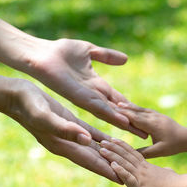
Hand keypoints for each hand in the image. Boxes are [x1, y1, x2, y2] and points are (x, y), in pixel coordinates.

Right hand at [4, 79, 120, 182]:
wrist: (16, 95)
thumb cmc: (29, 106)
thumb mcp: (47, 117)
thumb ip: (66, 130)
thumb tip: (88, 141)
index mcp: (63, 146)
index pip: (90, 162)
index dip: (106, 171)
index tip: (123, 180)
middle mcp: (68, 143)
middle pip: (95, 158)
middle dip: (112, 166)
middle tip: (131, 175)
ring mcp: (69, 134)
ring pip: (95, 147)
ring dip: (109, 154)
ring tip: (126, 161)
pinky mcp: (70, 122)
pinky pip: (91, 134)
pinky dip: (102, 139)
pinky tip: (113, 141)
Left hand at [24, 38, 147, 138]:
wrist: (41, 53)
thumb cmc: (60, 51)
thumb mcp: (89, 51)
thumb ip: (106, 56)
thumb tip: (126, 59)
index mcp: (96, 85)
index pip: (117, 100)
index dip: (130, 108)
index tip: (145, 118)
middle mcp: (93, 96)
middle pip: (115, 111)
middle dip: (130, 123)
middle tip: (146, 135)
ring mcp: (86, 98)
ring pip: (109, 113)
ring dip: (124, 123)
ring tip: (138, 133)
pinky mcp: (78, 97)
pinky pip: (97, 108)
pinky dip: (111, 115)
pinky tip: (123, 122)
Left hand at [99, 138, 178, 186]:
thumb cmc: (176, 184)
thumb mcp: (168, 175)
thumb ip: (164, 172)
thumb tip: (166, 171)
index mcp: (147, 167)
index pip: (132, 153)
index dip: (122, 146)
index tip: (113, 139)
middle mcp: (142, 169)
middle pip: (125, 155)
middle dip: (113, 148)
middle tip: (102, 140)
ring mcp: (140, 177)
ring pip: (124, 164)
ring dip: (112, 157)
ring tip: (102, 149)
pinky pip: (128, 177)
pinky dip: (120, 171)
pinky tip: (112, 165)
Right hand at [116, 102, 184, 157]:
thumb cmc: (174, 146)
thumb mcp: (159, 151)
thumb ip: (144, 152)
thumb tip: (129, 154)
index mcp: (153, 125)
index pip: (135, 118)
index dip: (124, 115)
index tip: (113, 112)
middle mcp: (154, 117)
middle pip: (136, 111)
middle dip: (124, 108)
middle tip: (112, 105)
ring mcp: (157, 115)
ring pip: (141, 109)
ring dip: (130, 106)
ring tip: (119, 104)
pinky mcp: (159, 115)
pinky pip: (145, 110)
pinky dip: (137, 108)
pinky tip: (132, 108)